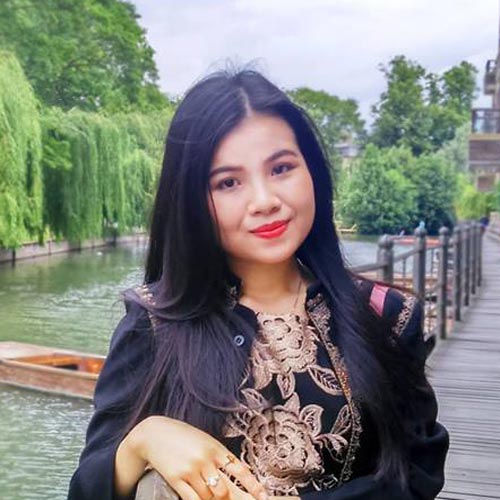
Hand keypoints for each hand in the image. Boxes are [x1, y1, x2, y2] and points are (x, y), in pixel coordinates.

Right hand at [129, 416, 267, 499]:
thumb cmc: (183, 436)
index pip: (239, 469)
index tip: (263, 497)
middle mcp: (205, 459)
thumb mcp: (205, 440)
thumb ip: (220, 456)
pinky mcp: (176, 479)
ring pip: (209, 497)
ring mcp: (190, 469)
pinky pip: (192, 499)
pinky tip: (199, 499)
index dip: (253, 485)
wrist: (154, 433)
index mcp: (215, 447)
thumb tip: (240, 472)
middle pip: (224, 489)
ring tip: (209, 495)